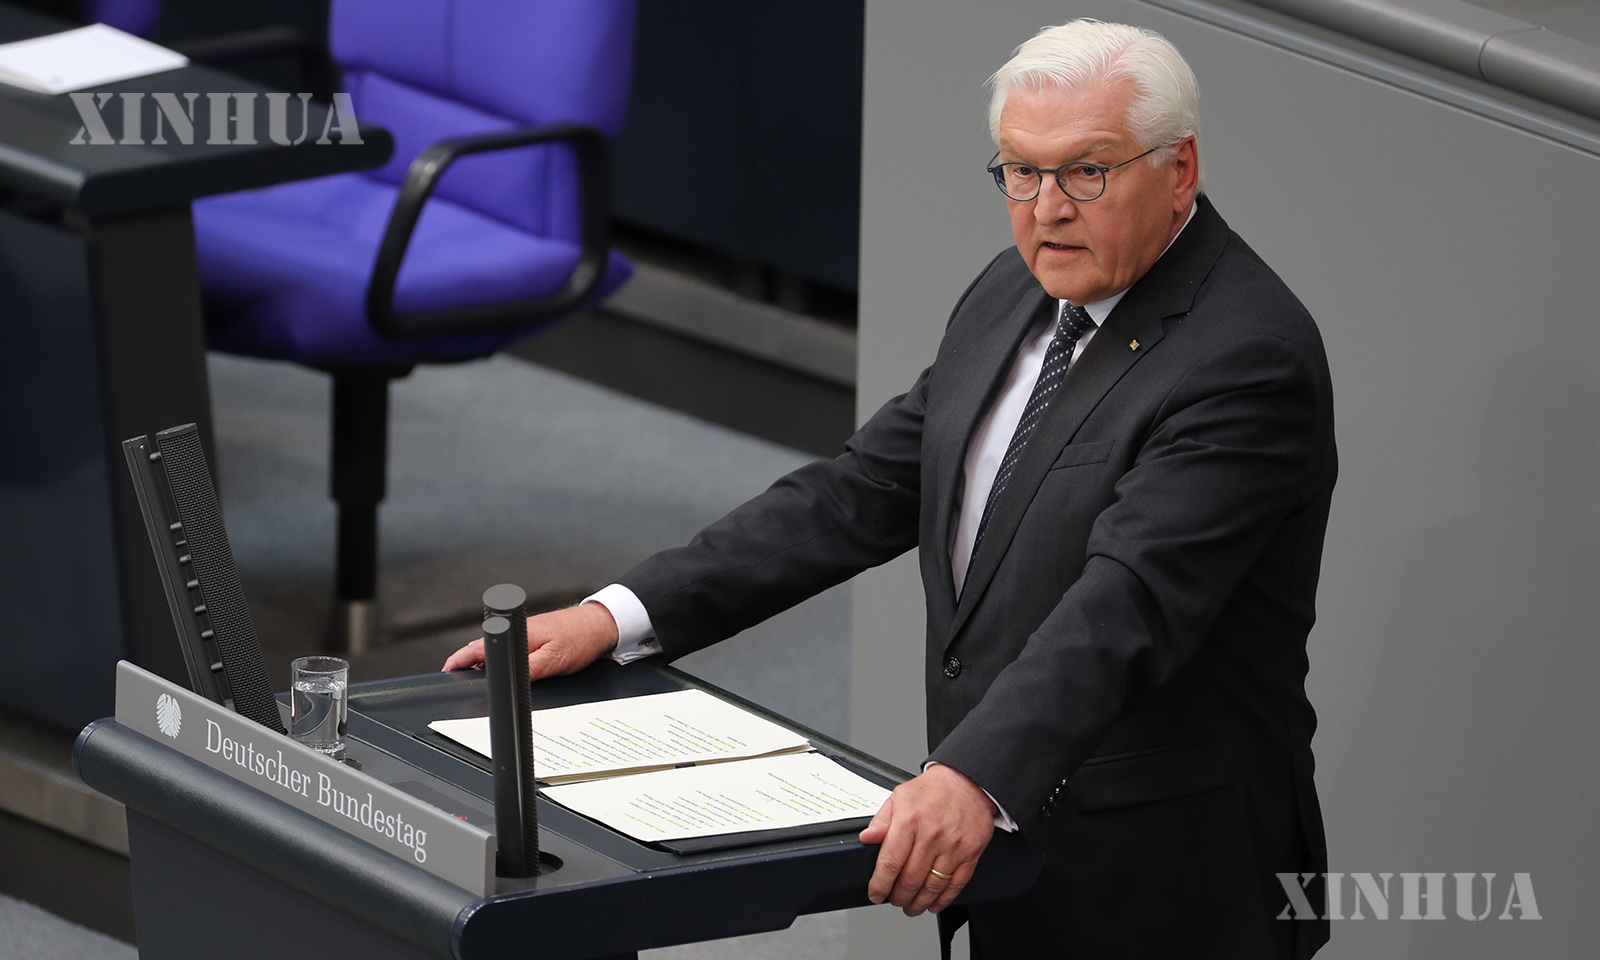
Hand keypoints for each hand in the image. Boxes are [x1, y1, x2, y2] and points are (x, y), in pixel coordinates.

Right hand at [440, 602, 619, 679]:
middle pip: (483, 650)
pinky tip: (506, 672)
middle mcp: (518, 632)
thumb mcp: (553, 661)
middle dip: (467, 665)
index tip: (447, 671)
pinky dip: (502, 662)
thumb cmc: (581, 638)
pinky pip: (511, 651)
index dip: (459, 661)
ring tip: (476, 679)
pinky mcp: (535, 638)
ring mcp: (525, 634)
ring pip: (497, 651)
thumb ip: (528, 671)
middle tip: (457, 680)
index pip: (478, 648)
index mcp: (517, 635)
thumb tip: (506, 682)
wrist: (602, 624)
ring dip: (485, 663)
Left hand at [859, 763, 995, 915]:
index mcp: (910, 821)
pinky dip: (943, 899)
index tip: (875, 894)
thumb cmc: (932, 790)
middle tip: (894, 900)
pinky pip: (956, 884)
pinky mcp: (971, 853)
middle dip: (898, 897)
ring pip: (933, 886)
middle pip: (910, 880)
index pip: (890, 863)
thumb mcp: (899, 797)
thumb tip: (866, 838)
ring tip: (911, 907)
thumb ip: (881, 821)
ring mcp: (953, 846)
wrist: (968, 781)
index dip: (880, 885)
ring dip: (919, 903)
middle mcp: (931, 835)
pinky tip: (934, 903)